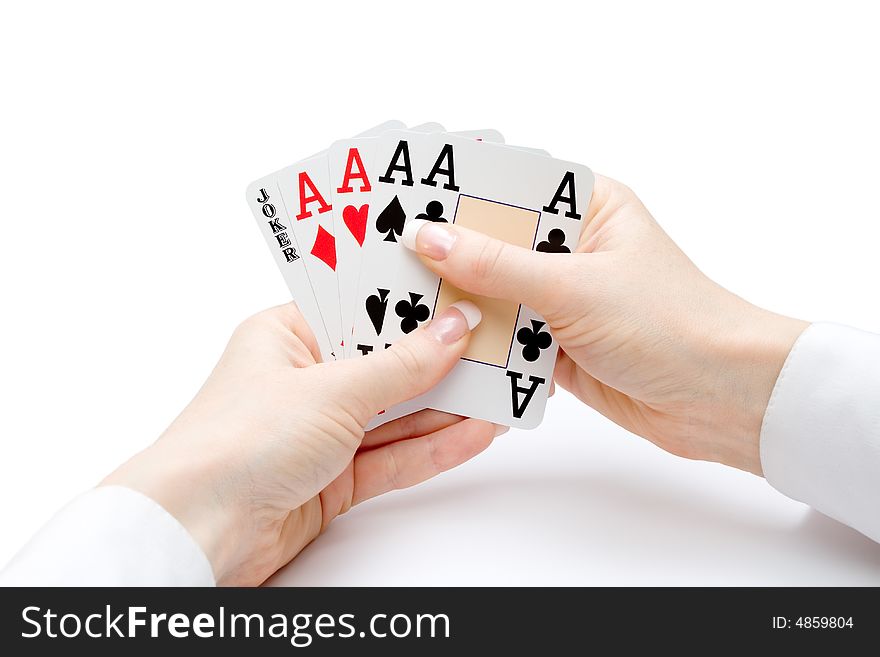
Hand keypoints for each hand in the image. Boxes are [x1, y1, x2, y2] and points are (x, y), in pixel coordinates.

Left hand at [103, 301, 495, 585]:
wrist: (198, 533)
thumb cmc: (236, 443)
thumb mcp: (331, 389)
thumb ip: (401, 365)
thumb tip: (452, 329)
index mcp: (285, 338)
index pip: (361, 310)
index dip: (412, 305)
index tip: (461, 294)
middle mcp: (302, 382)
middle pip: (385, 364)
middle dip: (441, 359)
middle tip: (496, 344)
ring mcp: (320, 434)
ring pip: (396, 415)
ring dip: (447, 407)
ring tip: (503, 391)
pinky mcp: (334, 481)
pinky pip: (394, 458)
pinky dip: (434, 447)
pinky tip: (477, 433)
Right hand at [402, 175, 807, 474]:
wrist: (720, 400)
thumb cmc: (670, 323)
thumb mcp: (575, 286)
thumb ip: (498, 264)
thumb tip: (429, 237)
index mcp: (589, 208)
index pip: (510, 189)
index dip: (459, 195)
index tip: (403, 201)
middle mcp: (573, 248)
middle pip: (495, 244)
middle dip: (449, 257)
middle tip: (387, 259)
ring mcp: (564, 298)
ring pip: (496, 296)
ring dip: (462, 307)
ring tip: (399, 306)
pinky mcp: (558, 344)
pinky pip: (506, 340)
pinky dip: (481, 347)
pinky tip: (438, 349)